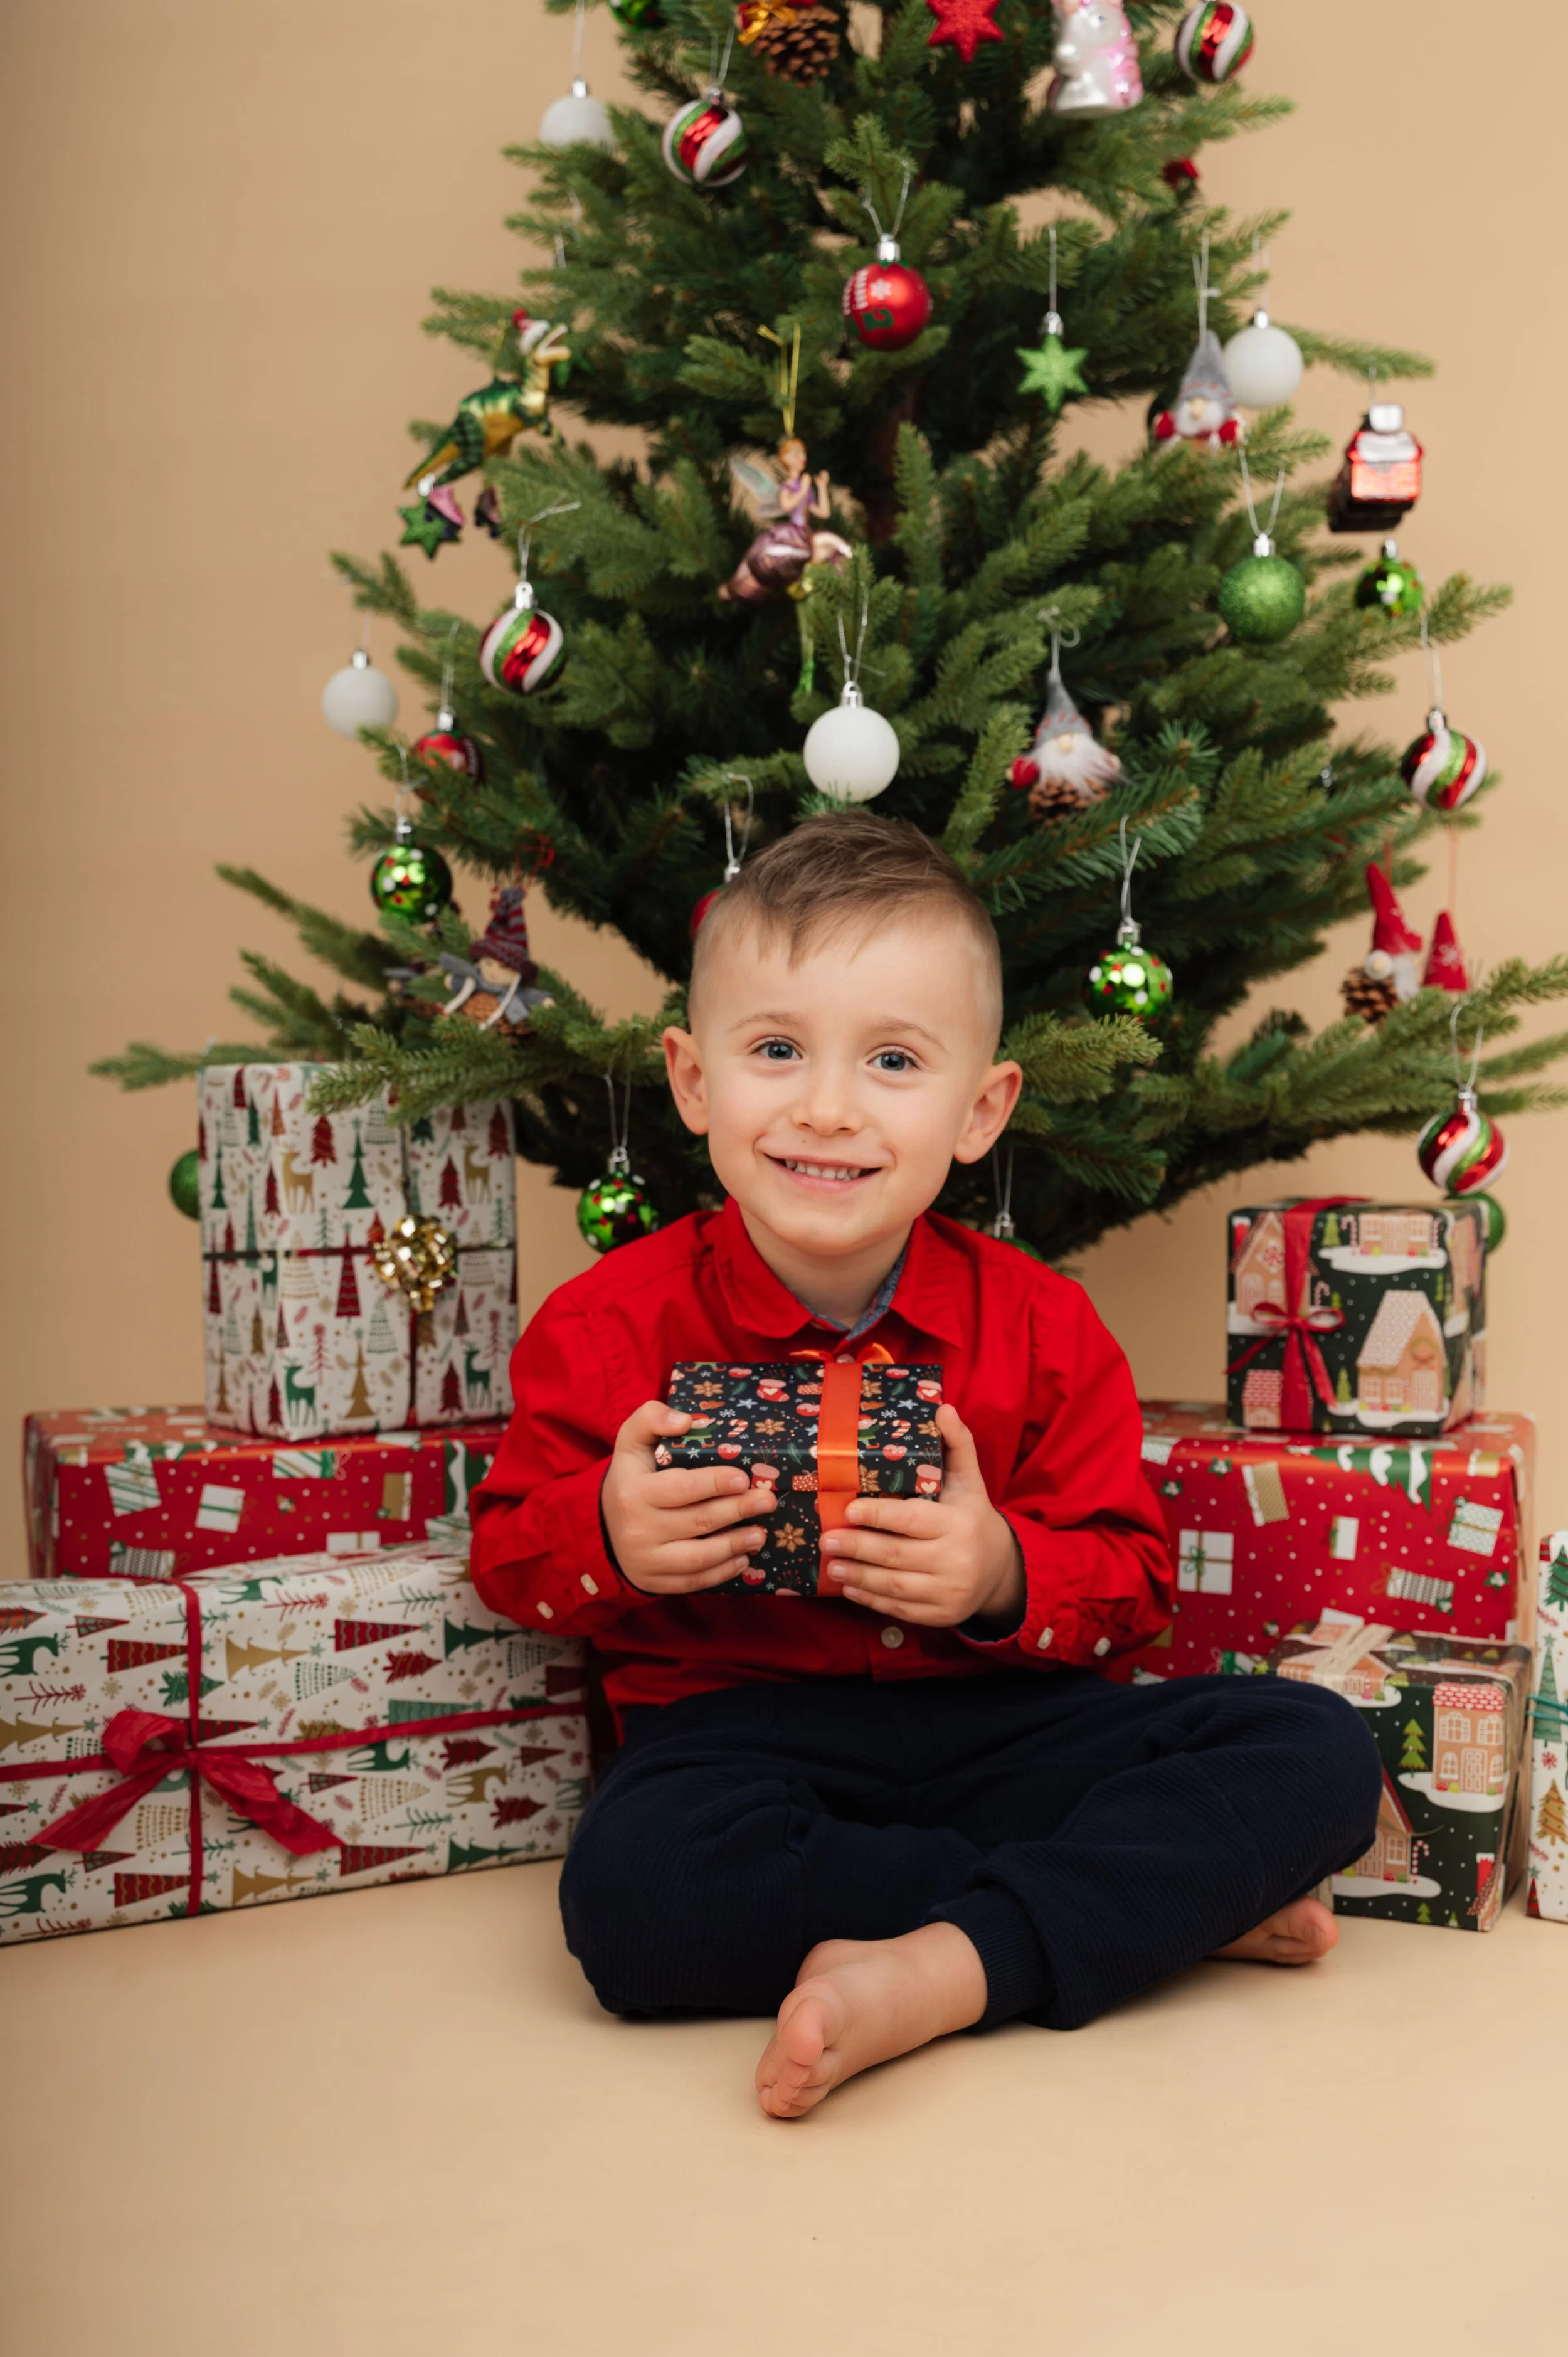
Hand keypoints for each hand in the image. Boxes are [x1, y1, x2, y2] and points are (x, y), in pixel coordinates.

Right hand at [601, 1401, 776, 1595]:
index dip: (714, 1483)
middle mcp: (637, 1529)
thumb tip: (685, 1421)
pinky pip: (693, 1582)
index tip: (743, 1478)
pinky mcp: (653, 1582)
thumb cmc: (630, 1478)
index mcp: (633, 1492)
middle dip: (738, 1511)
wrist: (602, 1527)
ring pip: (699, 1557)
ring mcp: (646, 1561)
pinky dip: (721, 1573)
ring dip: (735, 1545)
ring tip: (761, 1534)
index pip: (681, 1488)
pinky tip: (743, 1559)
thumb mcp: (631, 1442)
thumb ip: (651, 1419)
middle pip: (698, 1521)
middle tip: (767, 1501)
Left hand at [819, 1405, 1024, 1630]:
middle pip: (896, 1555)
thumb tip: (942, 1408)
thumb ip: (956, 1445)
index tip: (849, 1510)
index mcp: (960, 1524)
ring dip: (857, 1575)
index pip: (912, 1519)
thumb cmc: (972, 1517)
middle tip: (826, 1538)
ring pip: (893, 1586)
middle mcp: (957, 1560)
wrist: (1000, 1570)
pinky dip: (870, 1599)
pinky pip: (899, 1610)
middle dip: (857, 1547)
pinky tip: (849, 1586)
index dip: (878, 1516)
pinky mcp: (941, 1616)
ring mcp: (949, 1592)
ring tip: (831, 1563)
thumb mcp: (969, 1481)